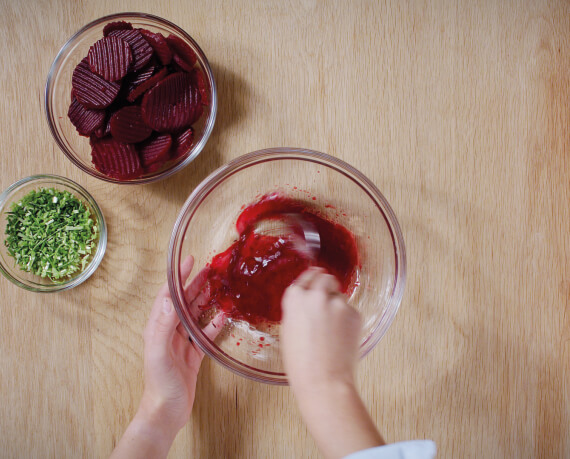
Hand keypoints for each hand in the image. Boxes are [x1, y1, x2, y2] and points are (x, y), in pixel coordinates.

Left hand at [138, 256, 204, 434]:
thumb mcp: (158, 353)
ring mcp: (181, 342)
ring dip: (205, 299)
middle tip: (209, 269)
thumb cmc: (159, 385)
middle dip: (194, 284)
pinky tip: (224, 314)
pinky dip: (214, 322)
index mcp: (157, 327)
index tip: (189, 262)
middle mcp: (168, 331)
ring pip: (194, 314)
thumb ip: (163, 326)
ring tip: (218, 286)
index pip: (168, 295)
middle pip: (182, 301)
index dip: (178, 277)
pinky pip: (204, 332)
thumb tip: (170, 300)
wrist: (166, 412)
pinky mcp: (192, 353)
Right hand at [280, 267, 383, 458]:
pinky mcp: (355, 313)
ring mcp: (337, 303)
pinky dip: (347, 319)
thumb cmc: (301, 362)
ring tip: (332, 330)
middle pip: (325, 278)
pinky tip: (341, 337)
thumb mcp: (289, 330)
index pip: (306, 277)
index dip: (311, 279)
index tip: (316, 278)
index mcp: (294, 298)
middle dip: (327, 286)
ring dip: (337, 306)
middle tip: (328, 299)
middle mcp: (315, 295)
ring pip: (339, 296)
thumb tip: (308, 301)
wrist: (324, 380)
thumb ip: (298, 309)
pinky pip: (350, 310)